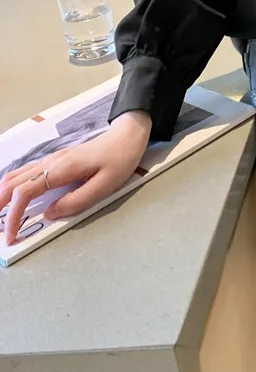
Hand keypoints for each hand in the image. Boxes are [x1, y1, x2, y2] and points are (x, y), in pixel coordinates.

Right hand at [0, 110, 151, 245]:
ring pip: (16, 175)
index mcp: (62, 168)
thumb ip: (77, 201)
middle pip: (12, 182)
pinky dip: (14, 186)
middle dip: (0, 205)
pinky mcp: (57, 160)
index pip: (25, 192)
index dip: (13, 215)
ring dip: (4, 195)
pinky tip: (15, 197)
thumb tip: (49, 213)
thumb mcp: (105, 185)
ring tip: (2, 215)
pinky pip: (26, 172)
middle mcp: (52, 161)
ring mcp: (53, 158)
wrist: (128, 136)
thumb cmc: (120, 158)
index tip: (11, 235)